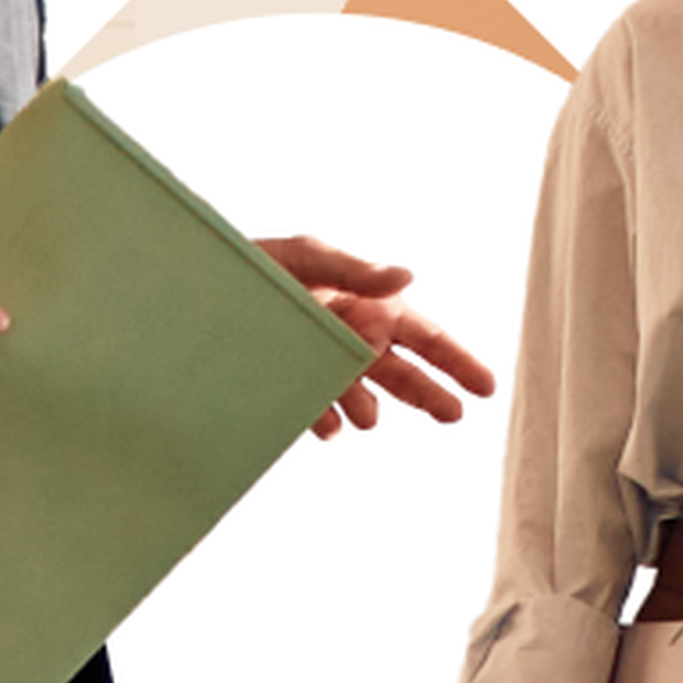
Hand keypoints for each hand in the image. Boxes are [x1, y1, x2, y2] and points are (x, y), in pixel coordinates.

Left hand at [260, 232, 499, 438]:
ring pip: (363, 397)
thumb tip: (408, 277)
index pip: (426, 337)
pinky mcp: (294, 387)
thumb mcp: (307, 257)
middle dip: (430, 395)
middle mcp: (355, 339)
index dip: (458, 362)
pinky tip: (331, 425)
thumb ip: (358, 271)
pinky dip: (328, 420)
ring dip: (369, 407)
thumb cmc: (256, 262)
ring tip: (367, 416)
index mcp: (371, 306)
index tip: (487, 388)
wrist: (195, 292)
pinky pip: (320, 410)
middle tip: (454, 415)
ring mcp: (325, 366)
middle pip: (404, 375)